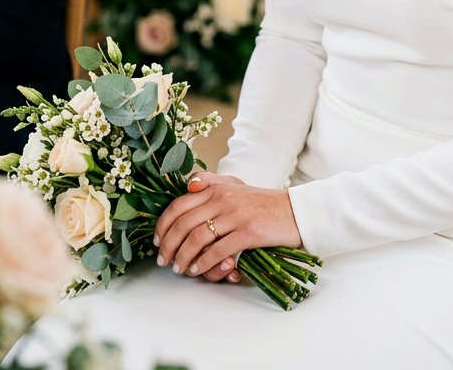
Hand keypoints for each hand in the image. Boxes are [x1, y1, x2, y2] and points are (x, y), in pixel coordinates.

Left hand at [154, 173, 300, 283]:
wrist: (294, 212)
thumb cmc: (262, 204)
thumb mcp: (236, 186)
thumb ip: (212, 183)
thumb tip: (188, 185)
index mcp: (218, 186)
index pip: (179, 204)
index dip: (163, 224)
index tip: (157, 240)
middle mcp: (224, 197)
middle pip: (183, 222)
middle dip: (168, 245)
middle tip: (163, 260)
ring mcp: (236, 214)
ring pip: (196, 238)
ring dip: (183, 257)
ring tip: (179, 268)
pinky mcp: (248, 232)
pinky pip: (217, 250)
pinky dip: (203, 263)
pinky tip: (198, 270)